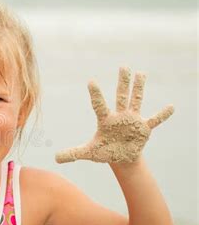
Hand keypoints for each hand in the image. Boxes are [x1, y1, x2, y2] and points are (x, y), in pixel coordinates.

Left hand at [55, 67, 173, 163]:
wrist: (121, 157)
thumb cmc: (104, 151)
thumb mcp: (88, 153)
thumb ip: (72, 153)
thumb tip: (54, 158)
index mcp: (105, 120)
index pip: (99, 105)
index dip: (95, 94)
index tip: (91, 81)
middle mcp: (119, 116)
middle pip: (120, 96)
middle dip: (122, 82)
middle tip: (123, 66)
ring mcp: (132, 120)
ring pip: (136, 101)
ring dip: (139, 88)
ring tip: (141, 73)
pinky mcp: (143, 128)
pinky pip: (154, 120)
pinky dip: (162, 115)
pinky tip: (170, 107)